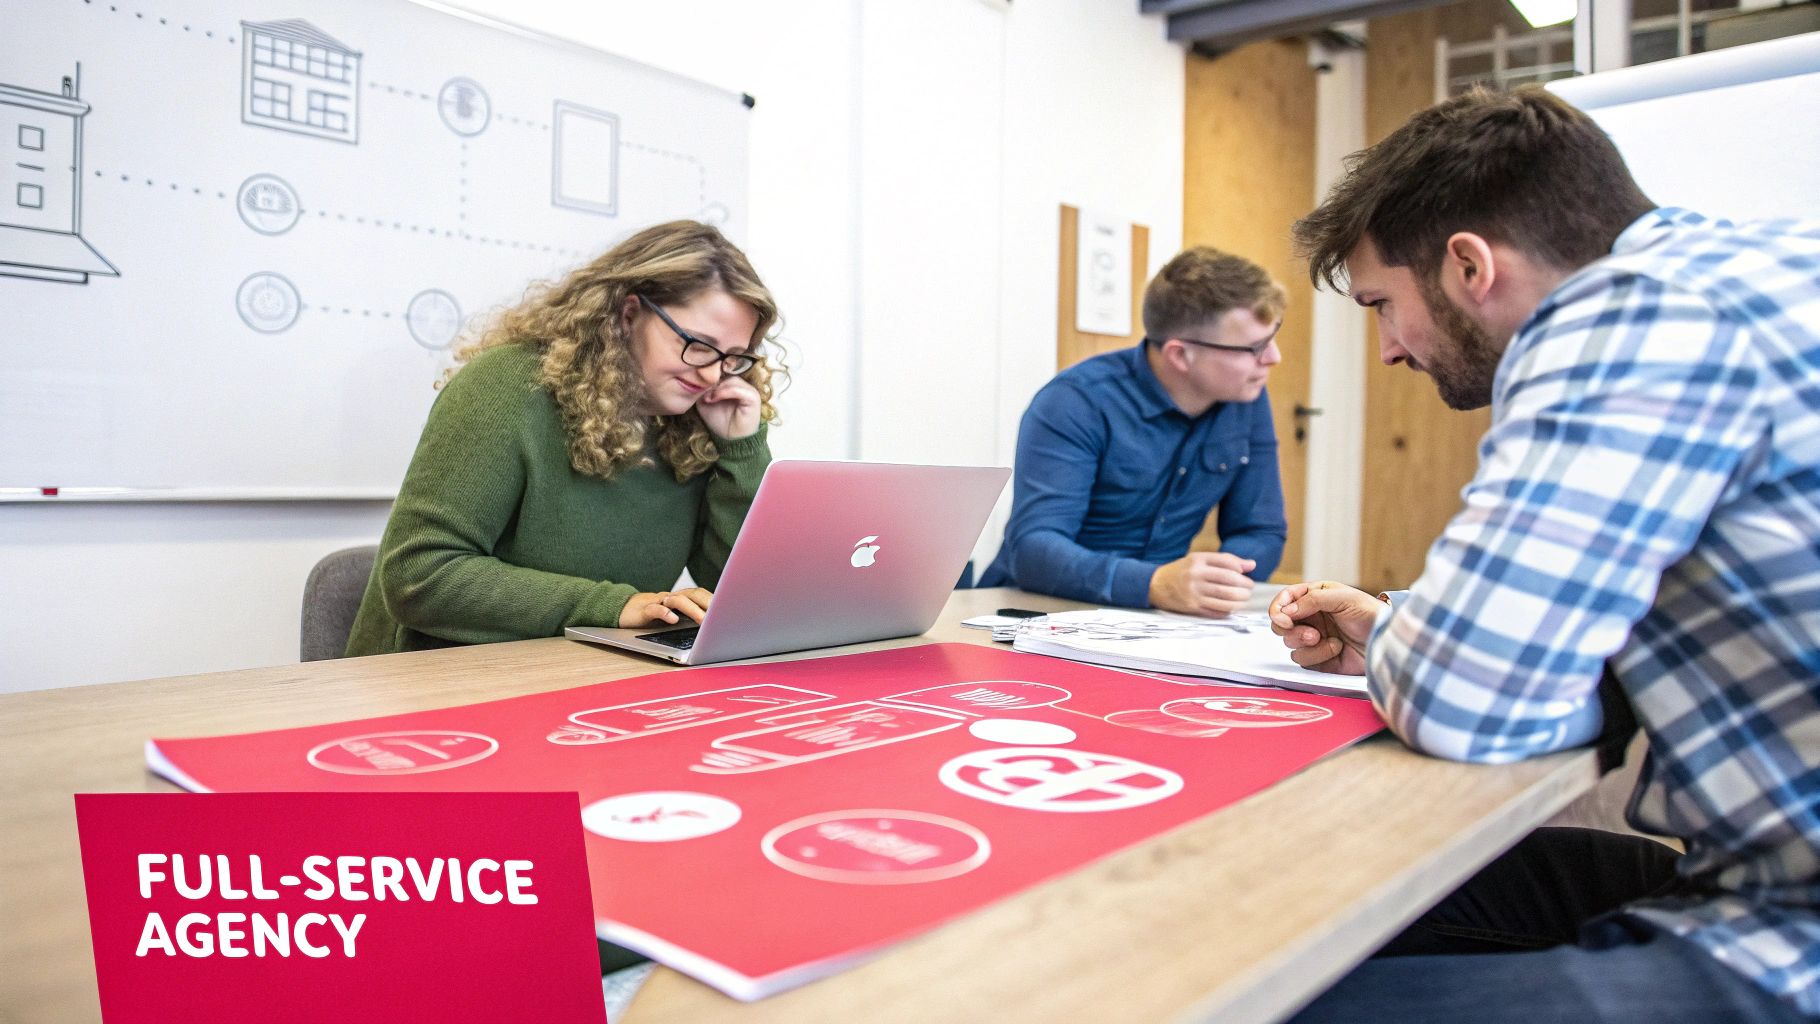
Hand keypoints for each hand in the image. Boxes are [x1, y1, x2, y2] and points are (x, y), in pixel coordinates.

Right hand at [619, 588, 712, 627]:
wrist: (623, 612)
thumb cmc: (653, 617)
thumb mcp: (673, 619)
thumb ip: (689, 620)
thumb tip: (713, 631)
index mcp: (680, 599)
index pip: (700, 595)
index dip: (714, 599)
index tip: (729, 609)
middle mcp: (671, 598)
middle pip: (692, 594)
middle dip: (708, 602)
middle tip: (720, 615)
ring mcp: (657, 602)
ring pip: (677, 601)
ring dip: (692, 610)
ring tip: (703, 620)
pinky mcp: (643, 611)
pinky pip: (654, 609)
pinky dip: (664, 613)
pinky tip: (672, 620)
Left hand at [695, 374, 760, 439]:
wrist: (731, 440)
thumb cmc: (719, 421)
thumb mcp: (705, 401)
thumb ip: (703, 388)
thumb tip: (696, 376)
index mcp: (732, 382)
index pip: (721, 369)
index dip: (708, 374)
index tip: (695, 382)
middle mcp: (742, 383)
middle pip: (725, 372)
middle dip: (711, 380)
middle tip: (699, 390)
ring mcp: (749, 389)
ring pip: (730, 379)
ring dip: (715, 388)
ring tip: (706, 398)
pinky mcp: (753, 397)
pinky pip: (737, 389)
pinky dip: (723, 393)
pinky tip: (712, 399)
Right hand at [1148, 552, 1256, 617]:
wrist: (1155, 585)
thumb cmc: (1182, 571)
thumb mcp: (1199, 560)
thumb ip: (1226, 561)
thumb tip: (1252, 565)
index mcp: (1197, 560)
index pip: (1227, 563)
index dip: (1240, 569)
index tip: (1245, 575)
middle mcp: (1195, 576)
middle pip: (1229, 581)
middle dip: (1244, 586)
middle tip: (1249, 589)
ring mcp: (1193, 593)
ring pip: (1225, 599)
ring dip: (1239, 600)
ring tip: (1243, 599)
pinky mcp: (1192, 607)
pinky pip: (1216, 611)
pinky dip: (1227, 610)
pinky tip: (1230, 607)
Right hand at [1266, 581, 1381, 674]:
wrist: (1385, 640)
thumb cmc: (1369, 613)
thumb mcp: (1342, 597)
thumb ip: (1312, 600)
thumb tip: (1286, 611)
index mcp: (1313, 598)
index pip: (1284, 600)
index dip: (1278, 609)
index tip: (1283, 618)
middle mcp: (1310, 618)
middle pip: (1280, 625)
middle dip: (1291, 630)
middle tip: (1310, 633)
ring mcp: (1313, 639)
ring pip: (1290, 644)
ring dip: (1307, 643)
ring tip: (1328, 640)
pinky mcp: (1318, 659)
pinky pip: (1303, 660)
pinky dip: (1318, 656)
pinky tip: (1336, 649)